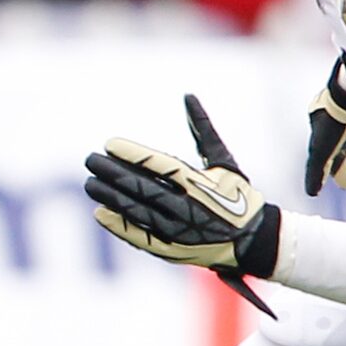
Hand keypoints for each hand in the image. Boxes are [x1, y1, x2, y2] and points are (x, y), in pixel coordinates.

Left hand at [84, 95, 279, 314]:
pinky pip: (140, 237)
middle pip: (143, 188)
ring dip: (110, 197)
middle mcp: (190, 207)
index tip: (110, 144)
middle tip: (90, 160)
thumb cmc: (237, 195)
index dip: (133, 154)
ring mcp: (180, 231)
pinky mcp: (173, 250)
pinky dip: (119, 226)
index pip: (160, 165)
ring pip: (138, 211)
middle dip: (113, 173)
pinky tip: (100, 213)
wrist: (255, 241)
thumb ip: (203, 130)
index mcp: (202, 184)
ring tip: (90, 184)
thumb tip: (188, 96)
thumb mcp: (225, 161)